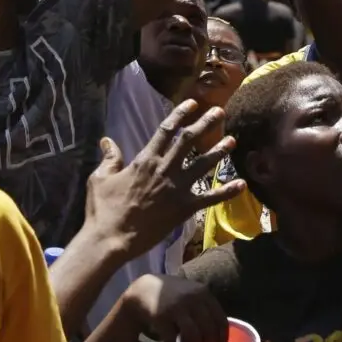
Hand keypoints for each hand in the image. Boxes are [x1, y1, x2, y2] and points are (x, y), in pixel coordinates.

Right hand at [85, 99, 244, 256]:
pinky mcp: (184, 208)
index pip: (166, 130)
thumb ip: (109, 158)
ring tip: (232, 140)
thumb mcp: (100, 179)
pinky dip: (226, 191)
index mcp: (145, 160)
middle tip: (220, 112)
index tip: (193, 103)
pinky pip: (209, 198)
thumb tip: (107, 140)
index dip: (180, 115)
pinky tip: (242, 184)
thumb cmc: (103, 209)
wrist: (111, 238)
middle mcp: (165, 169)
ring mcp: (177, 188)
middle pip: (189, 141)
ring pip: (202, 165)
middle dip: (205, 124)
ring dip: (218, 151)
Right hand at [121, 274, 228, 341]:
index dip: (222, 338)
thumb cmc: (174, 294)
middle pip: (208, 329)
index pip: (220, 319)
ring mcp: (177, 307)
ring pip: (194, 335)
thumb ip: (205, 308)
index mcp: (204, 293)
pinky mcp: (162, 316)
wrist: (145, 288)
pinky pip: (174, 339)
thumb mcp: (193, 294)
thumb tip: (219, 335)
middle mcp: (192, 299)